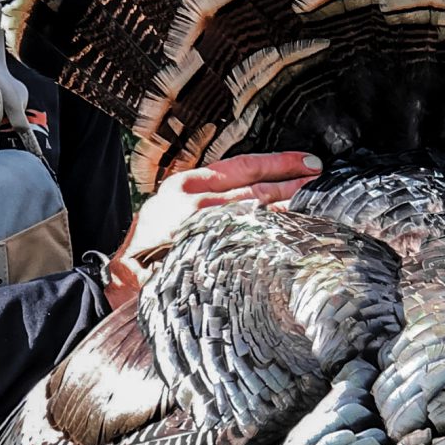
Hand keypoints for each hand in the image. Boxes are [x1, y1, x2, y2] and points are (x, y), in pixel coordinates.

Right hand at [104, 150, 322, 308]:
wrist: (121, 282)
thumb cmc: (146, 250)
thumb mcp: (166, 212)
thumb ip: (202, 200)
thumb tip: (248, 198)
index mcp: (185, 185)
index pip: (243, 166)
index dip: (279, 162)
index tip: (306, 161)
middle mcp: (196, 203)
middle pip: (258, 190)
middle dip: (295, 185)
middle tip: (322, 183)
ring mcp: (205, 232)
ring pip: (261, 216)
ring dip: (294, 211)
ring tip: (320, 205)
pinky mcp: (211, 258)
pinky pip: (254, 245)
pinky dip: (278, 239)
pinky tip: (299, 237)